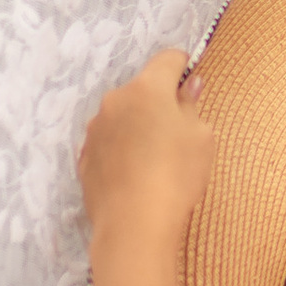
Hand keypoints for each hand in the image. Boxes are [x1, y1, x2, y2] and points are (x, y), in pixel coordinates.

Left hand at [79, 51, 214, 239]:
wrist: (133, 226)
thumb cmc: (176, 175)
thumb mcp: (201, 137)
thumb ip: (191, 105)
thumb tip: (187, 87)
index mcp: (146, 89)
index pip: (167, 59)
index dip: (183, 66)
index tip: (191, 82)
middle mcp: (114, 101)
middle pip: (142, 89)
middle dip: (159, 101)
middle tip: (179, 130)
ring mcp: (95, 130)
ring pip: (122, 116)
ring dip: (138, 126)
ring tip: (155, 158)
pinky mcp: (85, 158)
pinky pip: (109, 143)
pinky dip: (122, 150)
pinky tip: (136, 174)